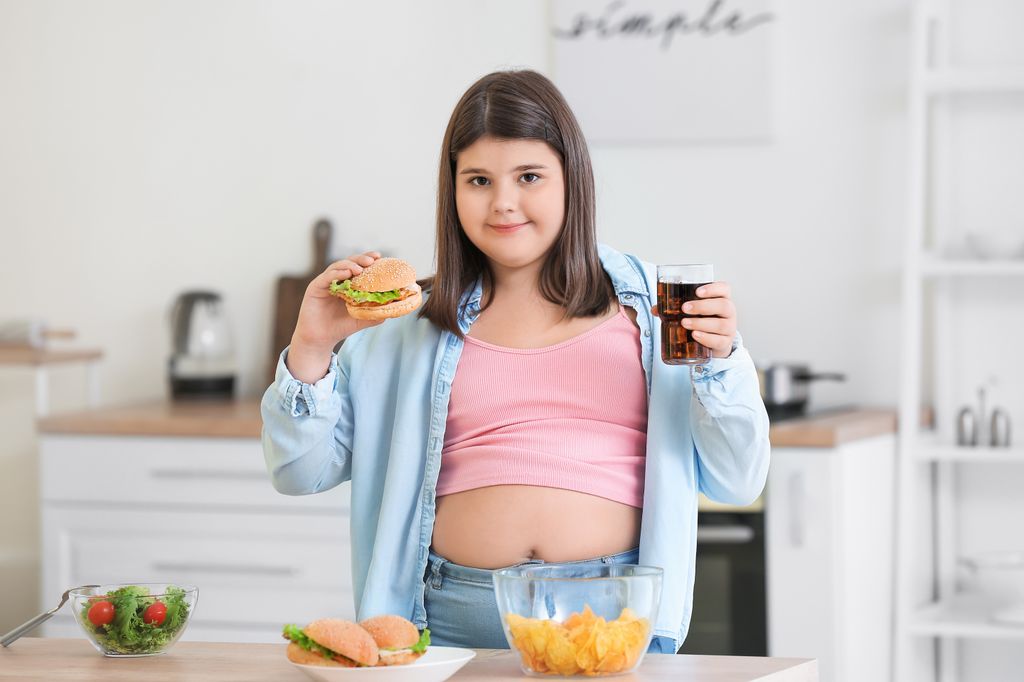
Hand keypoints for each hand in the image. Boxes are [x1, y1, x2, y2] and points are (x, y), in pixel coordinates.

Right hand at [286, 251, 383, 381]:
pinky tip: (346, 274)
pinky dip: (336, 274)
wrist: (321, 339)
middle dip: (361, 259)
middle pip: (349, 262)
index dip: (368, 260)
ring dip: (349, 265)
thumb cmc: (341, 327)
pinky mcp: (315, 287)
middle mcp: (337, 280)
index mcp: (348, 283)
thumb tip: (395, 307)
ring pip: (337, 266)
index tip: (379, 257)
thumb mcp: (362, 318)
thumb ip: (376, 312)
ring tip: (359, 269)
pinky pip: (326, 277)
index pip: (359, 267)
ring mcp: (325, 282)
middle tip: (371, 260)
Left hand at [652, 281, 736, 358]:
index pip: (724, 289)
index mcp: (722, 298)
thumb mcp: (692, 311)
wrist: (713, 341)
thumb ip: (675, 308)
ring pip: (720, 324)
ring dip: (701, 323)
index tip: (697, 291)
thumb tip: (655, 309)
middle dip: (702, 306)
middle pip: (723, 306)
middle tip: (684, 308)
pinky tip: (695, 335)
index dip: (713, 288)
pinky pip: (719, 341)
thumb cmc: (702, 319)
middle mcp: (729, 312)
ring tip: (684, 323)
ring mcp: (729, 328)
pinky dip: (706, 338)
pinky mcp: (725, 343)